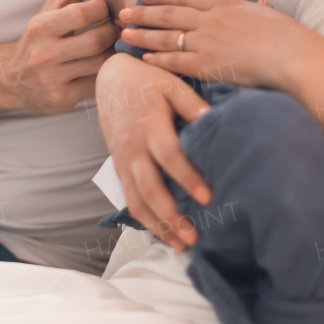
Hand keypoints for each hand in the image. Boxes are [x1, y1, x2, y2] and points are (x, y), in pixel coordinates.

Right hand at [0, 0, 117, 113]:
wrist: (12, 79)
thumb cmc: (39, 37)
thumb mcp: (51, 9)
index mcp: (40, 27)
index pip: (84, 13)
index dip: (103, 10)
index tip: (105, 11)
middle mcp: (44, 54)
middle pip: (96, 40)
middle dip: (112, 32)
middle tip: (115, 29)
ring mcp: (53, 79)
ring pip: (100, 63)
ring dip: (113, 52)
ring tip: (112, 45)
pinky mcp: (62, 99)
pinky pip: (97, 83)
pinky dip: (105, 72)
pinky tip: (103, 64)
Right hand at [95, 53, 211, 251]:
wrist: (111, 78)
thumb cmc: (147, 81)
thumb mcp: (172, 84)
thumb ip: (192, 104)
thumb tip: (213, 120)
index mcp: (149, 126)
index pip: (168, 156)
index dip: (187, 178)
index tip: (207, 197)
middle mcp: (133, 148)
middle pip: (148, 189)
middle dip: (170, 217)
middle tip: (193, 238)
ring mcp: (123, 160)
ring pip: (135, 201)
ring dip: (157, 226)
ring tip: (181, 245)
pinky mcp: (118, 166)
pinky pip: (129, 198)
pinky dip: (145, 219)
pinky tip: (163, 232)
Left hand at [118, 0, 318, 92]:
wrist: (295, 56)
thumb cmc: (289, 38)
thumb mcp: (270, 16)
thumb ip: (258, 10)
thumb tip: (263, 4)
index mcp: (225, 4)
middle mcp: (211, 19)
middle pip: (168, 13)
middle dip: (142, 13)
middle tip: (122, 13)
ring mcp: (207, 41)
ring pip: (166, 36)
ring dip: (143, 35)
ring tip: (124, 34)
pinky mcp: (208, 64)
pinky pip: (176, 61)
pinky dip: (158, 58)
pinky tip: (144, 58)